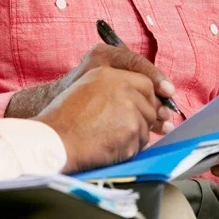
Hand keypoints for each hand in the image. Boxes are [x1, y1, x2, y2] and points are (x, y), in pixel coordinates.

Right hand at [7, 43, 176, 134]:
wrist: (55, 138)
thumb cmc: (63, 117)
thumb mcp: (84, 87)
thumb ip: (111, 86)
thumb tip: (141, 96)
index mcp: (105, 71)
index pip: (143, 79)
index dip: (153, 92)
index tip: (163, 101)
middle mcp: (120, 85)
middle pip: (149, 101)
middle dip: (146, 114)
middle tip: (133, 124)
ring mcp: (128, 107)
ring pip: (147, 123)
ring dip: (136, 133)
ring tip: (112, 136)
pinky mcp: (132, 129)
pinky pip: (142, 141)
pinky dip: (132, 147)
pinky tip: (112, 146)